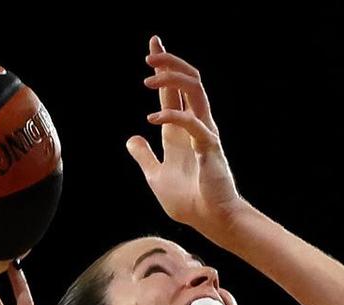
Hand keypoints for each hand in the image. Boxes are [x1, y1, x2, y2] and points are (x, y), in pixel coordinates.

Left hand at [126, 36, 249, 244]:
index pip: (173, 91)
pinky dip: (171, 117)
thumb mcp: (156, 176)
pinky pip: (192, 123)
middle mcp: (196, 125)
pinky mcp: (209, 146)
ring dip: (172, 80)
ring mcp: (205, 134)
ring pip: (195, 92)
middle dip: (169, 64)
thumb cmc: (190, 202)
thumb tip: (132, 139)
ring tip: (149, 78)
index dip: (164, 68)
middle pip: (188, 82)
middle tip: (149, 55)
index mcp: (182, 131)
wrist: (211, 220)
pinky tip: (151, 121)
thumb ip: (145, 156)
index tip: (152, 45)